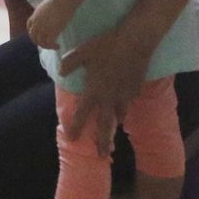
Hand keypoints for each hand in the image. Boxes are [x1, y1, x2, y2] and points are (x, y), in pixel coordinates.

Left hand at [27, 0, 63, 49]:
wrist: (62, 1)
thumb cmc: (58, 0)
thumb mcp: (47, 5)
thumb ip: (45, 11)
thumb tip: (50, 10)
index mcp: (34, 16)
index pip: (29, 27)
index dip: (33, 33)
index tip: (38, 36)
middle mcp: (36, 24)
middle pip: (33, 37)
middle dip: (39, 42)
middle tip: (47, 44)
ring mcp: (43, 29)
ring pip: (41, 42)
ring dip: (47, 46)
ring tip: (54, 46)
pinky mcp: (51, 32)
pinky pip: (49, 44)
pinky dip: (53, 47)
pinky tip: (58, 46)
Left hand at [59, 26, 150, 155]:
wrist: (135, 42)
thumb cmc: (106, 45)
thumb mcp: (82, 52)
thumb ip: (70, 64)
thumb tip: (61, 72)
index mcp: (93, 92)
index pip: (82, 115)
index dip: (76, 128)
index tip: (72, 139)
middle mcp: (109, 98)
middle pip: (105, 126)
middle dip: (103, 143)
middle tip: (103, 157)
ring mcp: (125, 95)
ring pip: (120, 114)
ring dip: (115, 122)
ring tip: (115, 128)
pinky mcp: (136, 89)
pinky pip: (130, 100)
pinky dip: (126, 104)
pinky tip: (126, 101)